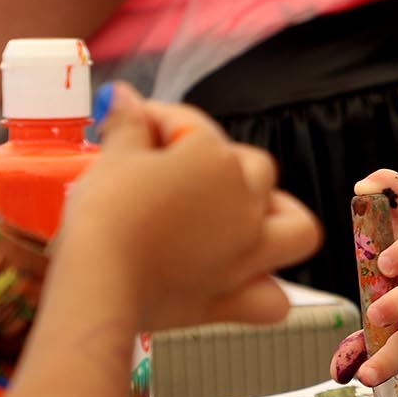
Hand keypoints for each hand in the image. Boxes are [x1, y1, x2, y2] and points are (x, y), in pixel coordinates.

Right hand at [61, 85, 320, 330]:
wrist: (101, 281)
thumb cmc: (105, 214)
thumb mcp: (112, 159)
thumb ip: (127, 125)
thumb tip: (125, 97)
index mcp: (216, 159)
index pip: (192, 126)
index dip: (159, 121)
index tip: (133, 126)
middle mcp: (246, 201)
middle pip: (255, 169)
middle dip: (224, 163)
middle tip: (179, 173)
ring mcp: (250, 250)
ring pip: (296, 227)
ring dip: (279, 219)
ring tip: (247, 218)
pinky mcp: (236, 297)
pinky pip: (273, 299)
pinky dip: (263, 291)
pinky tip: (241, 283)